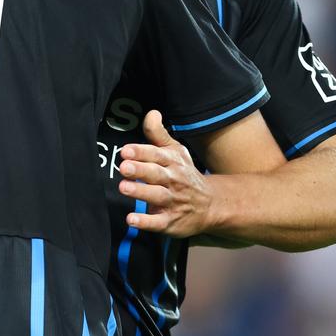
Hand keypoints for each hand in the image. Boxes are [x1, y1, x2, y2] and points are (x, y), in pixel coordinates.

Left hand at [118, 111, 220, 238]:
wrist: (212, 204)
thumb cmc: (185, 175)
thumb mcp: (176, 152)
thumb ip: (158, 134)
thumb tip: (151, 113)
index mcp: (173, 162)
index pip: (156, 155)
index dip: (141, 152)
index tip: (126, 150)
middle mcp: (173, 180)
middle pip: (156, 174)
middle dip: (140, 170)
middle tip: (123, 167)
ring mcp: (173, 202)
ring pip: (157, 196)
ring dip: (140, 192)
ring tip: (123, 187)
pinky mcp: (171, 221)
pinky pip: (158, 222)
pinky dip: (145, 221)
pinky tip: (132, 219)